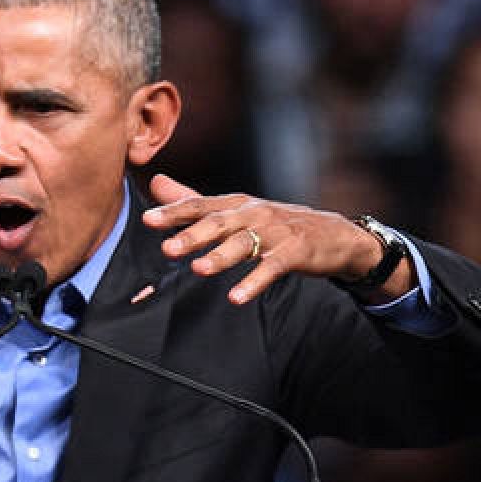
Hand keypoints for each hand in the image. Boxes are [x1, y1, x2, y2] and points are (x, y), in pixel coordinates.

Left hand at [143, 174, 413, 304]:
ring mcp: (275, 232)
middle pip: (219, 222)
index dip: (173, 212)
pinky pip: (271, 268)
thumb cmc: (277, 225)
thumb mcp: (236, 210)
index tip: (147, 220)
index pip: (200, 205)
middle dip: (192, 235)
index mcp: (236, 204)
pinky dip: (254, 282)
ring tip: (199, 269)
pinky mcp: (294, 252)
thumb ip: (195, 201)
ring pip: (243, 244)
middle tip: (168, 248)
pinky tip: (236, 297)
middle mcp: (253, 213)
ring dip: (220, 257)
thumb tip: (156, 184)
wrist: (333, 235)